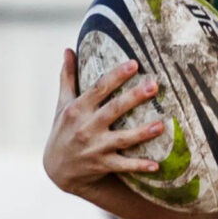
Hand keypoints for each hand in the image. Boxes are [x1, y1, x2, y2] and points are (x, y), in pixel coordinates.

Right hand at [43, 48, 166, 197]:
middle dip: (134, 97)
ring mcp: (94, 147)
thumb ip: (68, 78)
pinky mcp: (102, 165)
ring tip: (161, 125)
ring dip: (142, 133)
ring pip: (122, 139)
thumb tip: (68, 49)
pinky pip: (123, 165)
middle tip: (154, 85)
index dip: (116, 75)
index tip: (134, 63)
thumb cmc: (63, 131)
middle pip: (113, 110)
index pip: (99, 88)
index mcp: (77, 109)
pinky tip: (156, 165)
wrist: (56, 169)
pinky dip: (139, 166)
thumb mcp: (62, 104)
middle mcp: (86, 127)